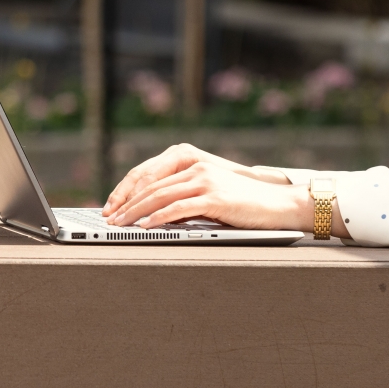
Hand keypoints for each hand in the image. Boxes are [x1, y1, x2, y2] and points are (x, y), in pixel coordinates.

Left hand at [101, 143, 311, 231]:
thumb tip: (154, 213)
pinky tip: (146, 227)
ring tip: (121, 225)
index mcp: (192, 160)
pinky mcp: (214, 197)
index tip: (112, 206)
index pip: (150, 174)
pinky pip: (178, 208)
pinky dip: (159, 218)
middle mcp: (196, 166)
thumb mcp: (209, 194)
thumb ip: (184, 196)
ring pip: (160, 196)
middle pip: (151, 185)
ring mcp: (205, 180)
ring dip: (136, 212)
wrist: (278, 204)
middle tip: (110, 219)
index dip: (128, 190)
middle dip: (126, 203)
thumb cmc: (245, 203)